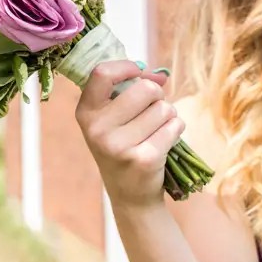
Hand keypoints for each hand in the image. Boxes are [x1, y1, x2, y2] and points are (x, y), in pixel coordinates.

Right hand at [74, 60, 183, 207]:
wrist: (129, 194)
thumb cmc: (123, 146)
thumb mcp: (113, 118)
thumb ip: (130, 89)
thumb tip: (161, 74)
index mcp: (86, 113)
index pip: (102, 73)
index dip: (127, 67)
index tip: (139, 72)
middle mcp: (98, 130)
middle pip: (145, 89)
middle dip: (157, 95)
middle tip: (152, 111)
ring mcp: (119, 146)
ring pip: (164, 108)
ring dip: (168, 116)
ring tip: (155, 131)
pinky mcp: (144, 159)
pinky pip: (174, 126)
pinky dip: (175, 130)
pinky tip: (163, 143)